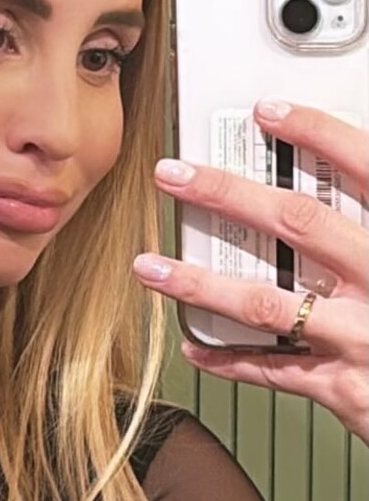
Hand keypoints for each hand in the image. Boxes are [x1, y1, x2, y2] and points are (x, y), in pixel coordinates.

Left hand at [132, 99, 368, 446]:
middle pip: (299, 223)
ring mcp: (364, 337)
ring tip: (152, 267)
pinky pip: (276, 371)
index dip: (317, 133)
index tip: (270, 112)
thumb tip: (353, 173)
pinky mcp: (347, 389)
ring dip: (201, 283)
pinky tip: (194, 345)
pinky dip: (230, 359)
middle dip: (227, 194)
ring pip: (268, 304)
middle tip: (175, 175)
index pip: (367, 168)